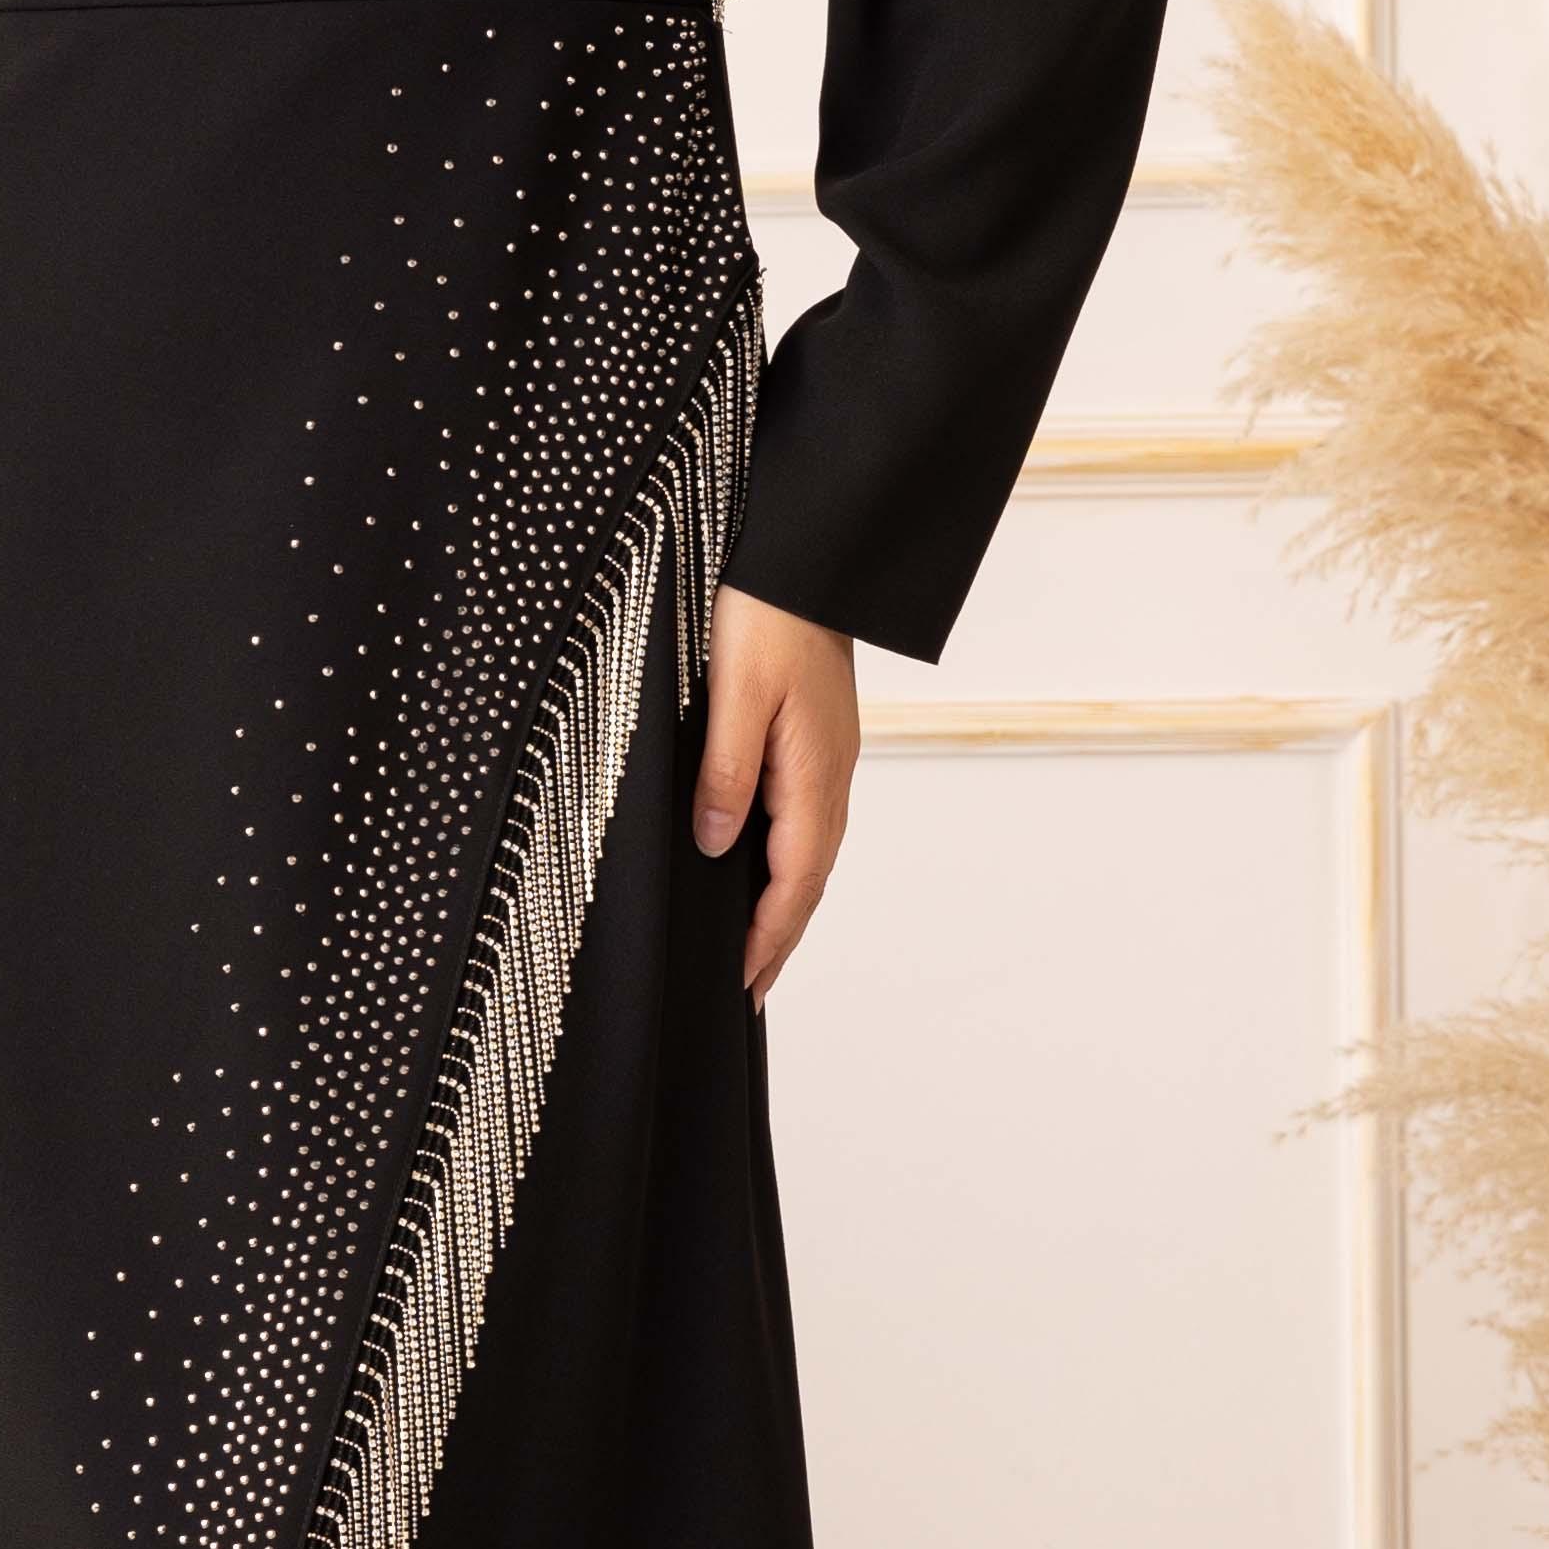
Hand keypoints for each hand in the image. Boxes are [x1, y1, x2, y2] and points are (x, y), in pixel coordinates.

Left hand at [694, 583, 859, 1003]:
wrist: (807, 558)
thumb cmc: (769, 614)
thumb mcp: (735, 694)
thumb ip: (726, 773)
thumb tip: (717, 846)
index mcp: (814, 774)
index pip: (793, 880)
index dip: (767, 937)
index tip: (742, 983)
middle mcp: (831, 776)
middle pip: (810, 879)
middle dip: (780, 938)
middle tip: (750, 989)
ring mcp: (828, 759)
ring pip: (811, 852)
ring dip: (786, 905)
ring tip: (759, 947)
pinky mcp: (818, 742)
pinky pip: (807, 821)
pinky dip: (789, 863)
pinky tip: (766, 868)